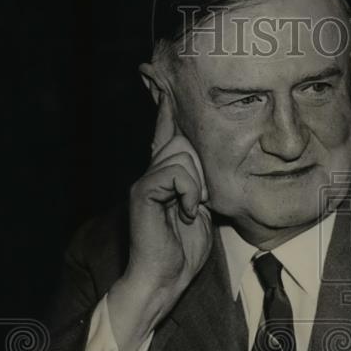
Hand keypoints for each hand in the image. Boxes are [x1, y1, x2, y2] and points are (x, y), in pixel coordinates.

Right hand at [107, 91, 212, 350]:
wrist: (163, 279)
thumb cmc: (184, 251)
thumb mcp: (202, 210)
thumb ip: (201, 182)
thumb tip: (208, 165)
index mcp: (165, 174)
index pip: (167, 128)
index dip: (167, 101)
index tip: (159, 71)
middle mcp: (152, 171)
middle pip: (182, 137)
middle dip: (199, 161)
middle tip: (197, 200)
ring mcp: (145, 180)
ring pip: (182, 155)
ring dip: (197, 184)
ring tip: (194, 209)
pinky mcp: (142, 192)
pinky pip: (174, 173)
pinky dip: (188, 192)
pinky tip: (187, 212)